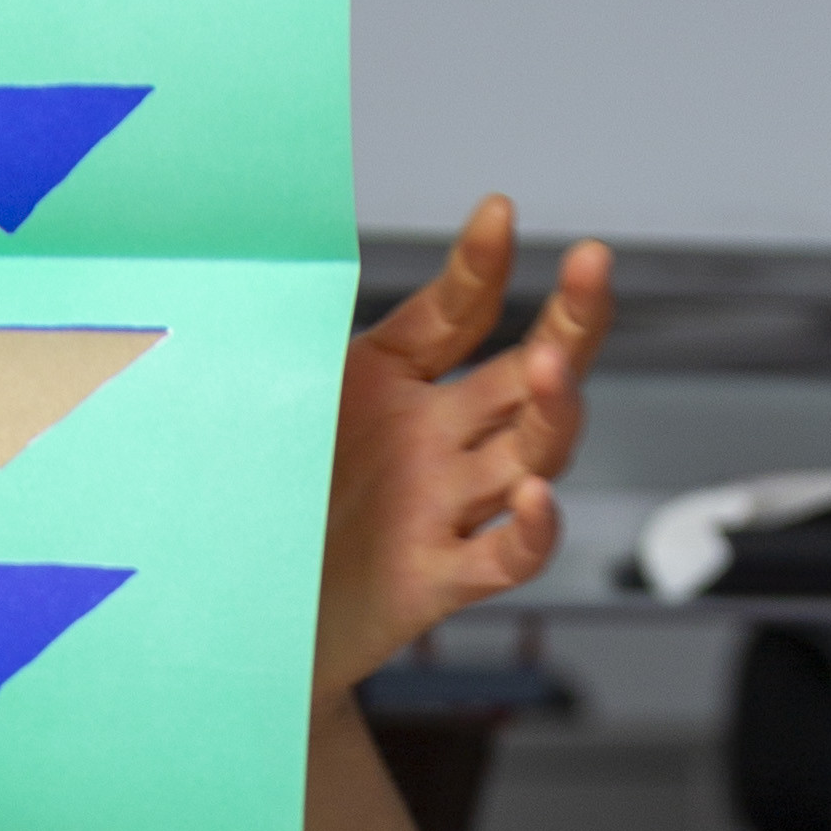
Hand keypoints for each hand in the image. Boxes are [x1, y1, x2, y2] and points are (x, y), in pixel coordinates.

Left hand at [310, 198, 610, 706]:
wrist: (238, 618)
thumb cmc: (269, 500)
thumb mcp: (295, 398)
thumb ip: (327, 332)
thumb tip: (327, 243)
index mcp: (401, 388)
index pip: (461, 313)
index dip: (482, 265)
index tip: (497, 213)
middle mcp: (439, 443)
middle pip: (528, 376)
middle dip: (571, 320)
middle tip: (592, 266)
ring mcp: (445, 509)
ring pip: (532, 453)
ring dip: (553, 408)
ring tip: (549, 365)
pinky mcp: (436, 579)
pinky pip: (504, 557)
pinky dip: (531, 531)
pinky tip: (535, 497)